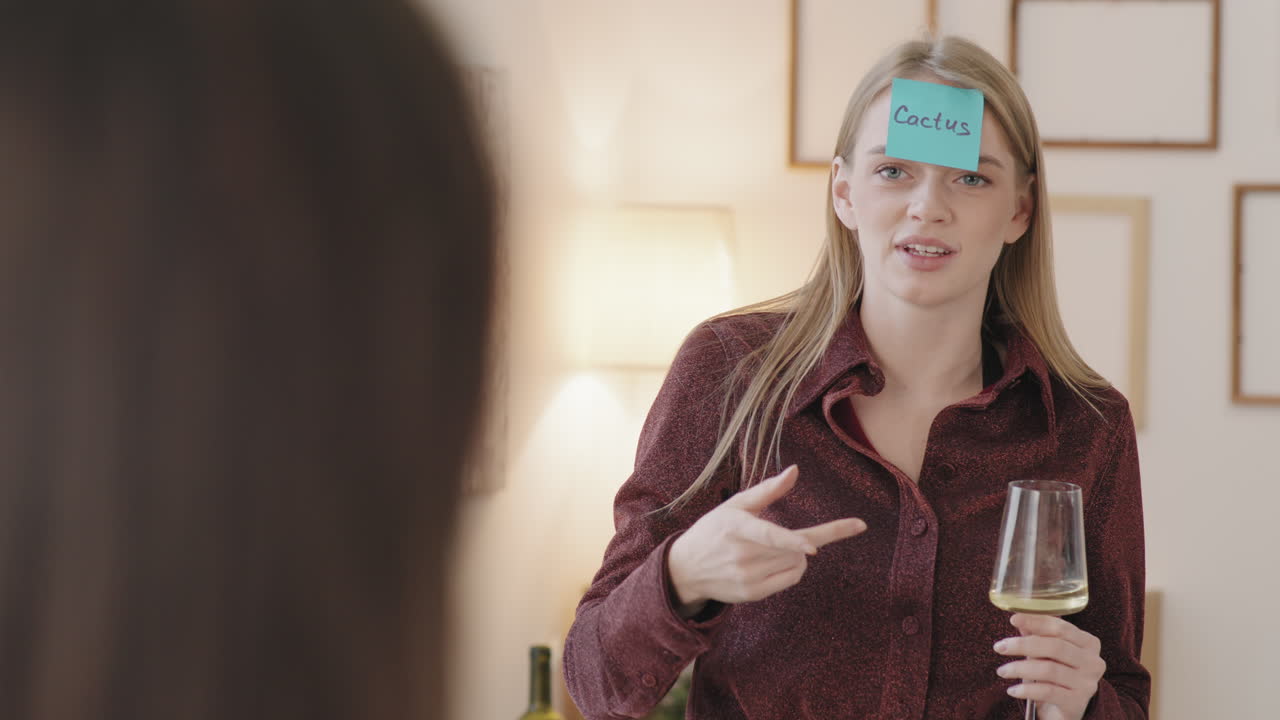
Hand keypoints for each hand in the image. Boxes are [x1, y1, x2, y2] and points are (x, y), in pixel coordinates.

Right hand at [667, 465, 865, 616]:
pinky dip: (796, 567)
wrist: (686, 568)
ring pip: (797, 563)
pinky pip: (791, 579)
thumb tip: (795, 469)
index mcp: (736, 527)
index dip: (792, 540)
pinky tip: (781, 561)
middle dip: (802, 540)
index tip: (813, 546)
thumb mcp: (735, 505)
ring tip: (778, 548)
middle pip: (793, 549)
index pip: (768, 535)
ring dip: (798, 553)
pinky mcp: (752, 593)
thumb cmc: (715, 530)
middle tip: (798, 537)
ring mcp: (747, 577)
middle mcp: (741, 555)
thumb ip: (767, 488)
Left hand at [994, 614, 1106, 719]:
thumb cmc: (1056, 674)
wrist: (1065, 709)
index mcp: (1089, 643)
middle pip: (1055, 646)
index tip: (1013, 619)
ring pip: (1049, 670)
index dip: (1036, 621)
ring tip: (1002, 671)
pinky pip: (1047, 692)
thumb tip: (1019, 618)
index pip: (1061, 627)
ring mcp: (1087, 683)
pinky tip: (1012, 690)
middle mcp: (1093, 662)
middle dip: (1023, 645)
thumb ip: (1037, 634)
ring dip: (1019, 668)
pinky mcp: (1077, 702)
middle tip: (999, 647)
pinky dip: (1026, 689)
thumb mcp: (1047, 652)